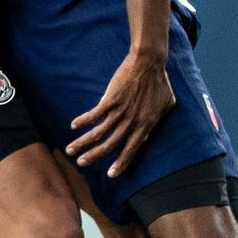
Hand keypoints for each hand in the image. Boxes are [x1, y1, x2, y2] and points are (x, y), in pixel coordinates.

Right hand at [67, 48, 174, 176]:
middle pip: (110, 144)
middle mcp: (131, 122)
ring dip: (83, 142)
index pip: (131, 149)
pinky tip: (74, 126)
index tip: (111, 174)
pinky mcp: (110, 99)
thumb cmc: (160, 82)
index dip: (121, 163)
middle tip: (81, 164)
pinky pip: (94, 114)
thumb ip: (158, 121)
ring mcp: (120, 111)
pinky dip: (83, 120)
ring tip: (70, 150)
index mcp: (146, 125)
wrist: (149, 63)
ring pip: (99, 133)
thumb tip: (149, 135)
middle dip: (95, 156)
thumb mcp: (167, 104)